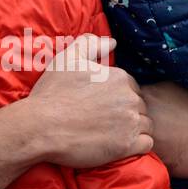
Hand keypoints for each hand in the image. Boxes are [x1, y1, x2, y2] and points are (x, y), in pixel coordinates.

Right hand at [18, 34, 153, 167]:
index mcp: (119, 78)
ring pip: (145, 124)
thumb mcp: (68, 59)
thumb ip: (91, 44)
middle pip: (140, 106)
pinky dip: (138, 145)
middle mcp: (129, 98)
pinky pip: (147, 143)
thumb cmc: (52, 94)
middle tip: (106, 122)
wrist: (40, 127)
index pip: (132, 88)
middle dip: (127, 113)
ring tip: (112, 135)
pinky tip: (121, 145)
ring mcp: (130, 122)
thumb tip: (113, 42)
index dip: (119, 98)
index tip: (104, 107)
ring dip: (133, 129)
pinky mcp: (127, 145)